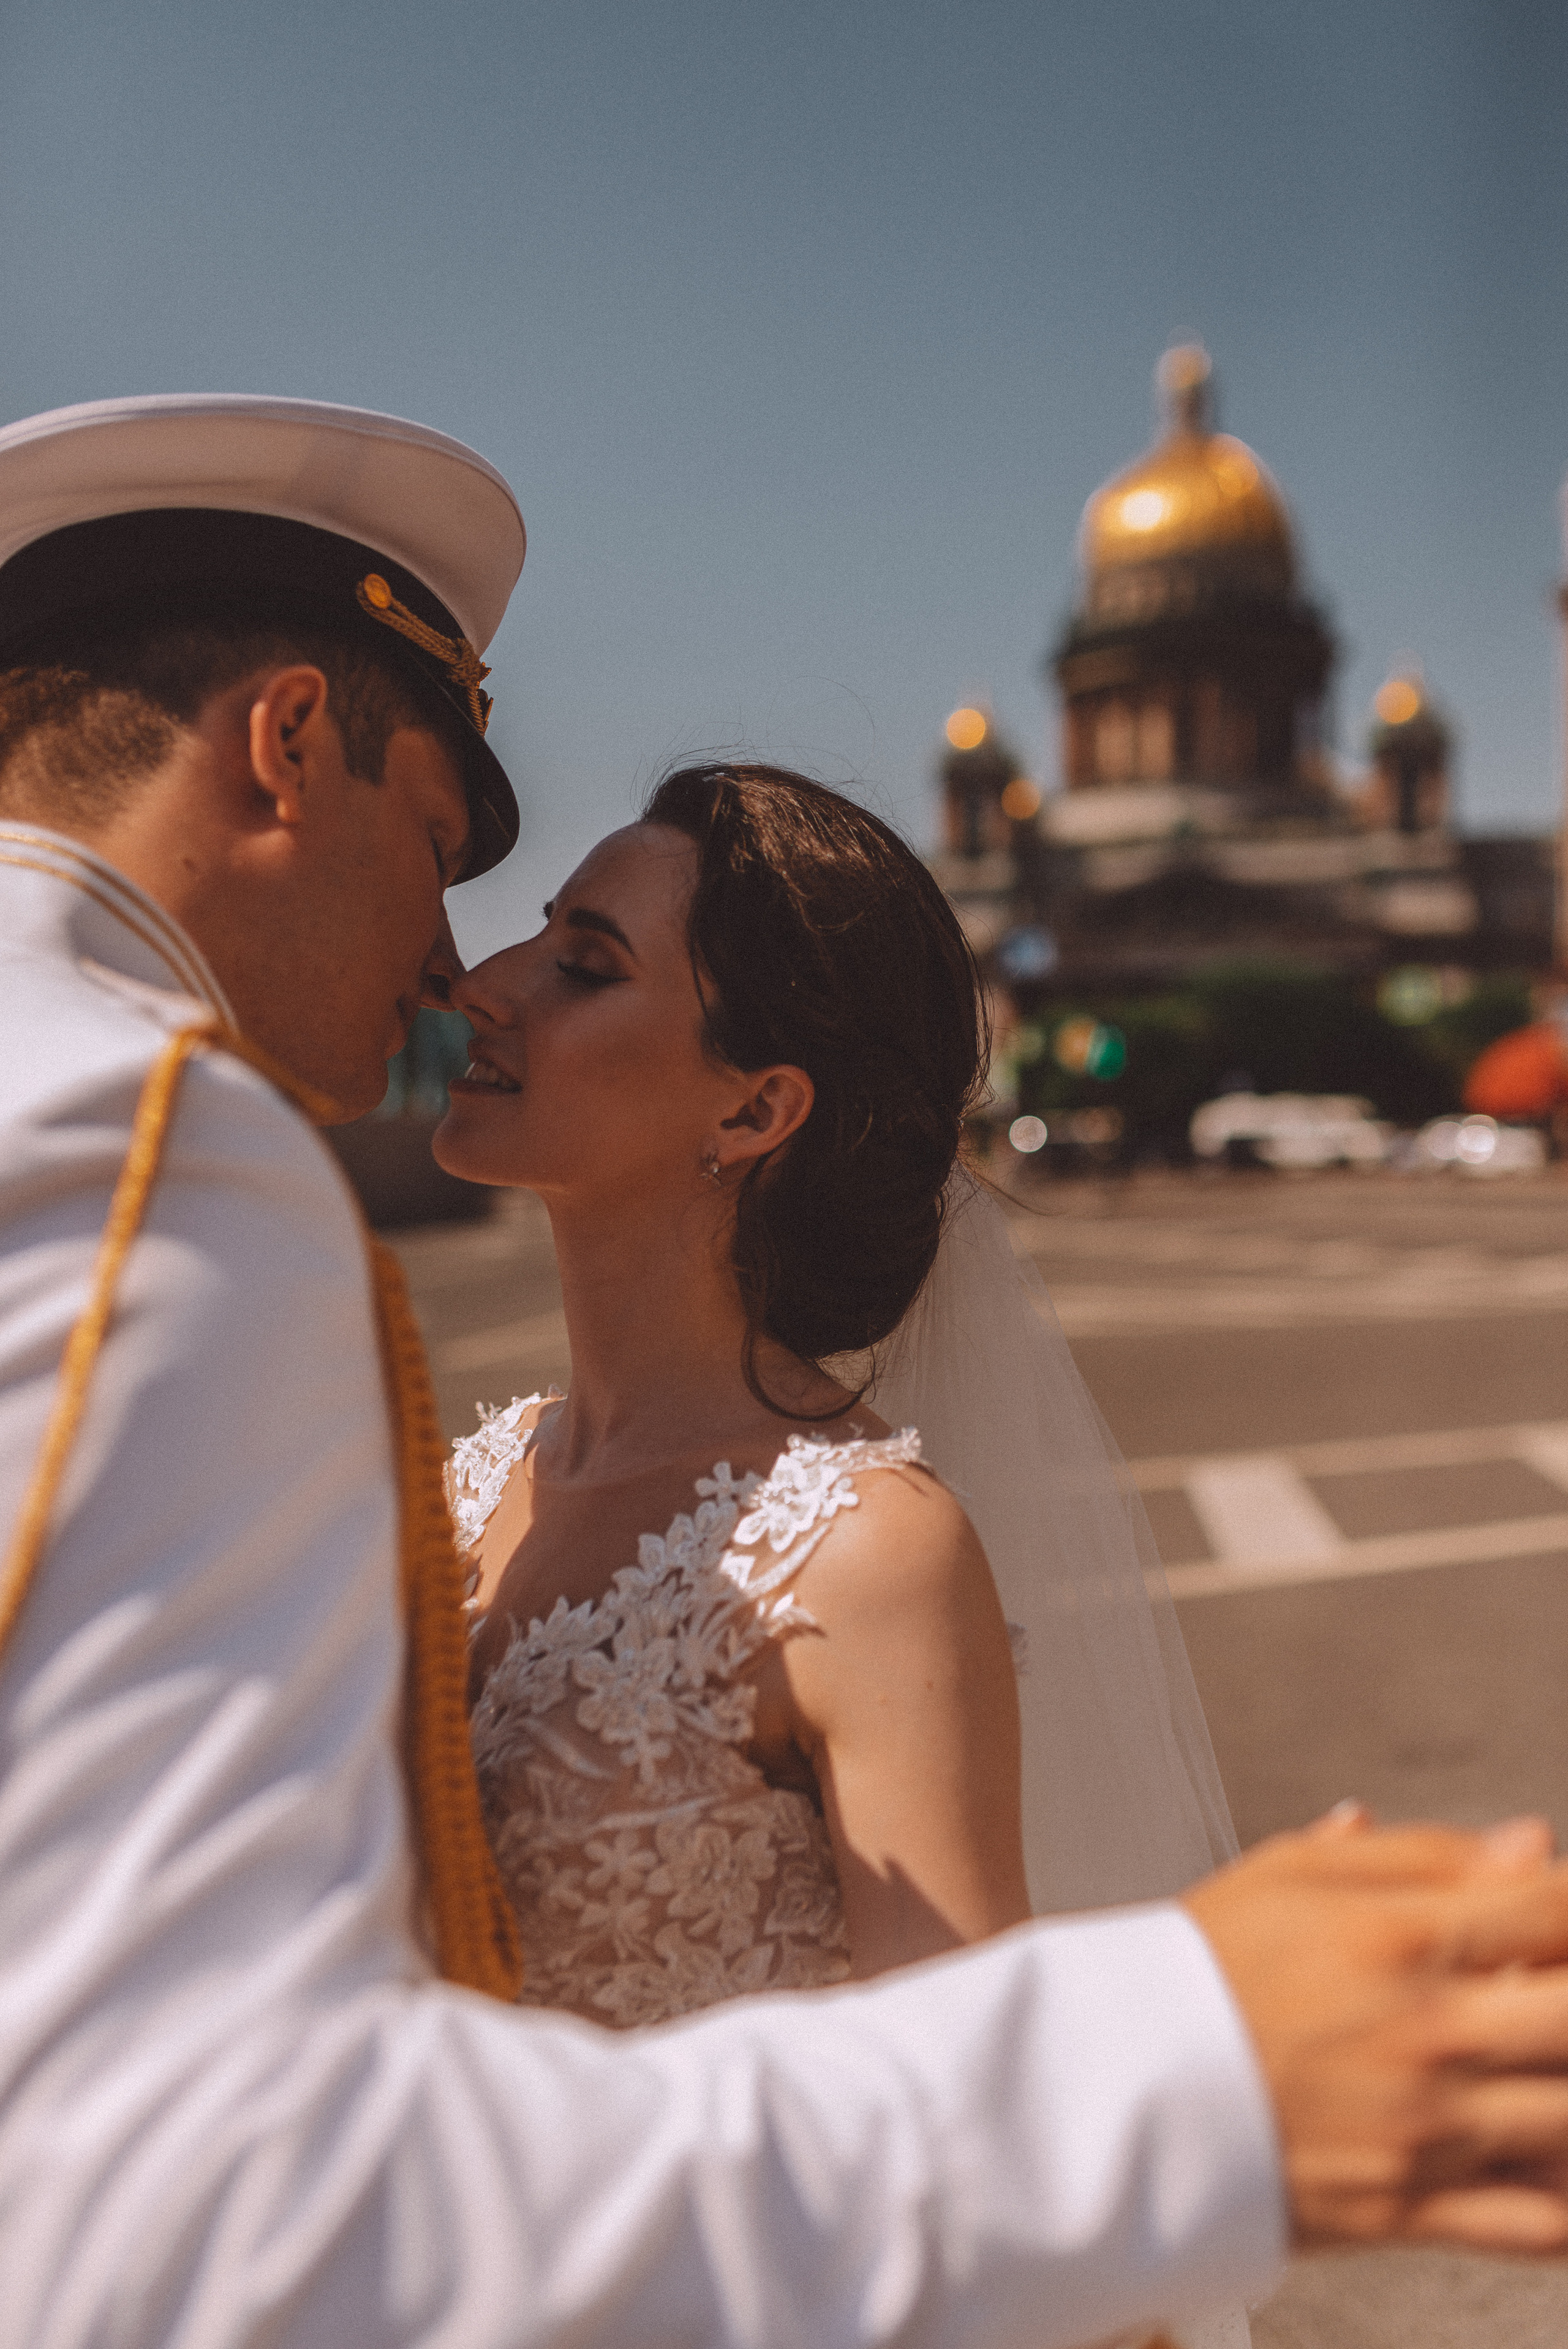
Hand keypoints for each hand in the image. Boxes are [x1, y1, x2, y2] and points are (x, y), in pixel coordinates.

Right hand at [1184, 1806, 1567, 2254]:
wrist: (1120, 2085)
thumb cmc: (1205, 1968)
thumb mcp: (1294, 1872)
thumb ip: (1423, 1854)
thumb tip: (1533, 1844)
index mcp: (1401, 1939)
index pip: (1557, 1910)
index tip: (1561, 1908)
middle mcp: (1428, 2036)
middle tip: (1549, 1984)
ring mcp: (1427, 2131)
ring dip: (1567, 2084)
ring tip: (1534, 2060)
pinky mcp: (1412, 2211)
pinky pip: (1539, 2224)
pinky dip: (1563, 2194)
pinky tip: (1542, 2153)